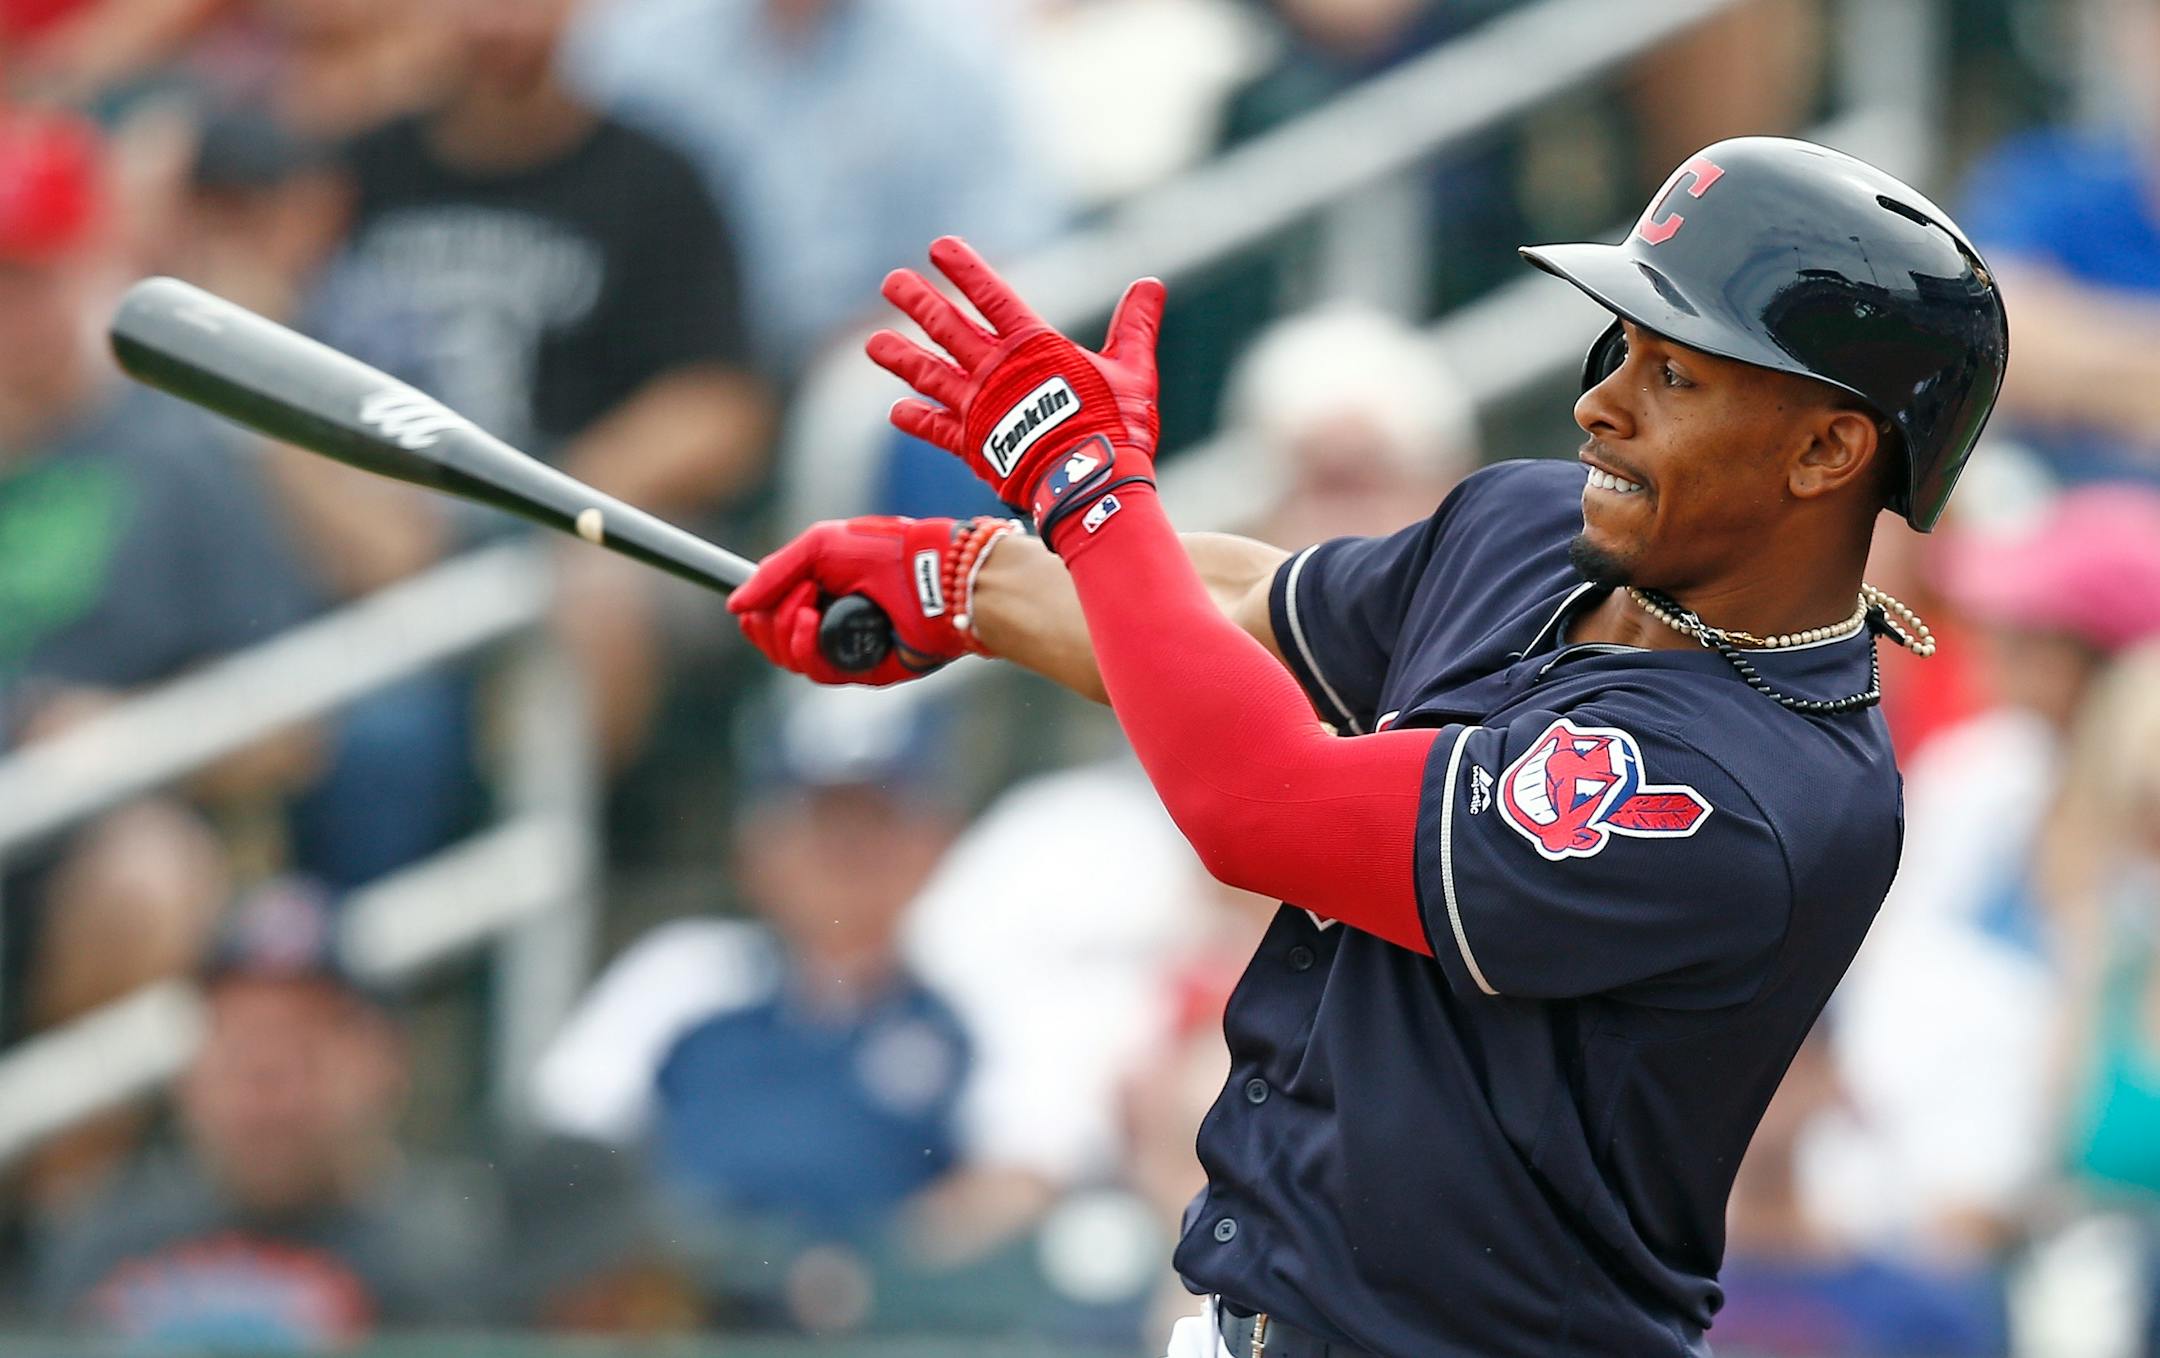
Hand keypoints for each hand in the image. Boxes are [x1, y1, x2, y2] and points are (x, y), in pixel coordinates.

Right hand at [729, 515, 1017, 685]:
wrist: (934, 577)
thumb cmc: (886, 551)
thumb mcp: (819, 546)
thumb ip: (774, 572)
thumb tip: (733, 605)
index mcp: (818, 592)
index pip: (767, 613)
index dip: (754, 608)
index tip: (749, 600)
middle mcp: (827, 624)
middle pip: (768, 639)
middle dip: (768, 617)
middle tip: (797, 591)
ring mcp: (843, 648)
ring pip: (785, 657)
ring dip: (785, 628)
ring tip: (809, 601)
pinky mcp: (859, 670)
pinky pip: (813, 670)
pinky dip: (803, 644)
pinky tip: (813, 620)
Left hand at [867, 236, 1164, 538]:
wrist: (1091, 484)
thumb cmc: (1117, 426)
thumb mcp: (1133, 369)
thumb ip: (1135, 327)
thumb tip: (1151, 285)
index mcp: (1033, 347)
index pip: (992, 297)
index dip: (965, 270)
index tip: (937, 247)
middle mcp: (996, 372)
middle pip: (948, 327)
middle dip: (919, 302)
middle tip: (892, 282)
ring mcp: (979, 408)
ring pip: (930, 374)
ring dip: (902, 356)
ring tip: (874, 343)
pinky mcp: (972, 446)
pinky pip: (936, 429)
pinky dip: (917, 419)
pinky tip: (897, 410)